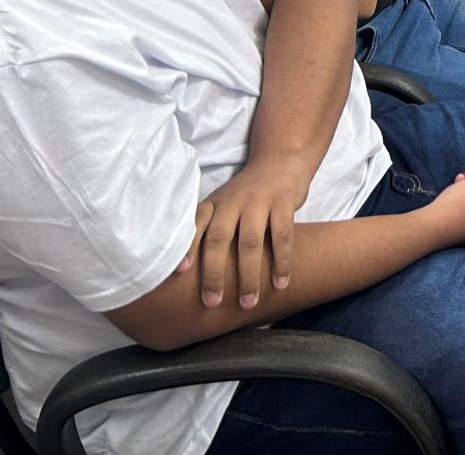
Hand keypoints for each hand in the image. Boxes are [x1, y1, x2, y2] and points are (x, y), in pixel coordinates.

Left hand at [190, 158, 309, 308]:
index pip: (194, 225)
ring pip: (250, 242)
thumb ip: (209, 230)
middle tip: (213, 302)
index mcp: (214, 203)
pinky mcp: (284, 202)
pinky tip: (281, 283)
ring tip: (249, 303)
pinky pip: (282, 236)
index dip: (186, 247)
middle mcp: (232, 201)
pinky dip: (282, 262)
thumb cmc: (246, 194)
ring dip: (249, 275)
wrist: (281, 161)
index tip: (180, 273)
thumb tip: (186, 274)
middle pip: (219, 238)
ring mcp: (259, 200)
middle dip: (214, 273)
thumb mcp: (223, 204)